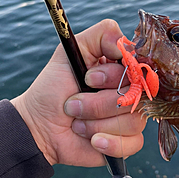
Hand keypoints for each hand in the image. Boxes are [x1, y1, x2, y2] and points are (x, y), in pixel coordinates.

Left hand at [11, 19, 145, 166]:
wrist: (39, 126)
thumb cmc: (53, 89)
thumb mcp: (70, 52)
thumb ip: (101, 34)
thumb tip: (126, 45)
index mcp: (121, 69)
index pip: (139, 67)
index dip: (114, 75)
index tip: (88, 78)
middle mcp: (131, 92)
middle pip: (136, 95)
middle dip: (97, 102)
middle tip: (73, 102)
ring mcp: (130, 117)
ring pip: (132, 120)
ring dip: (97, 122)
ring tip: (78, 122)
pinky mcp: (127, 142)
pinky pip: (132, 142)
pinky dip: (108, 142)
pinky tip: (92, 139)